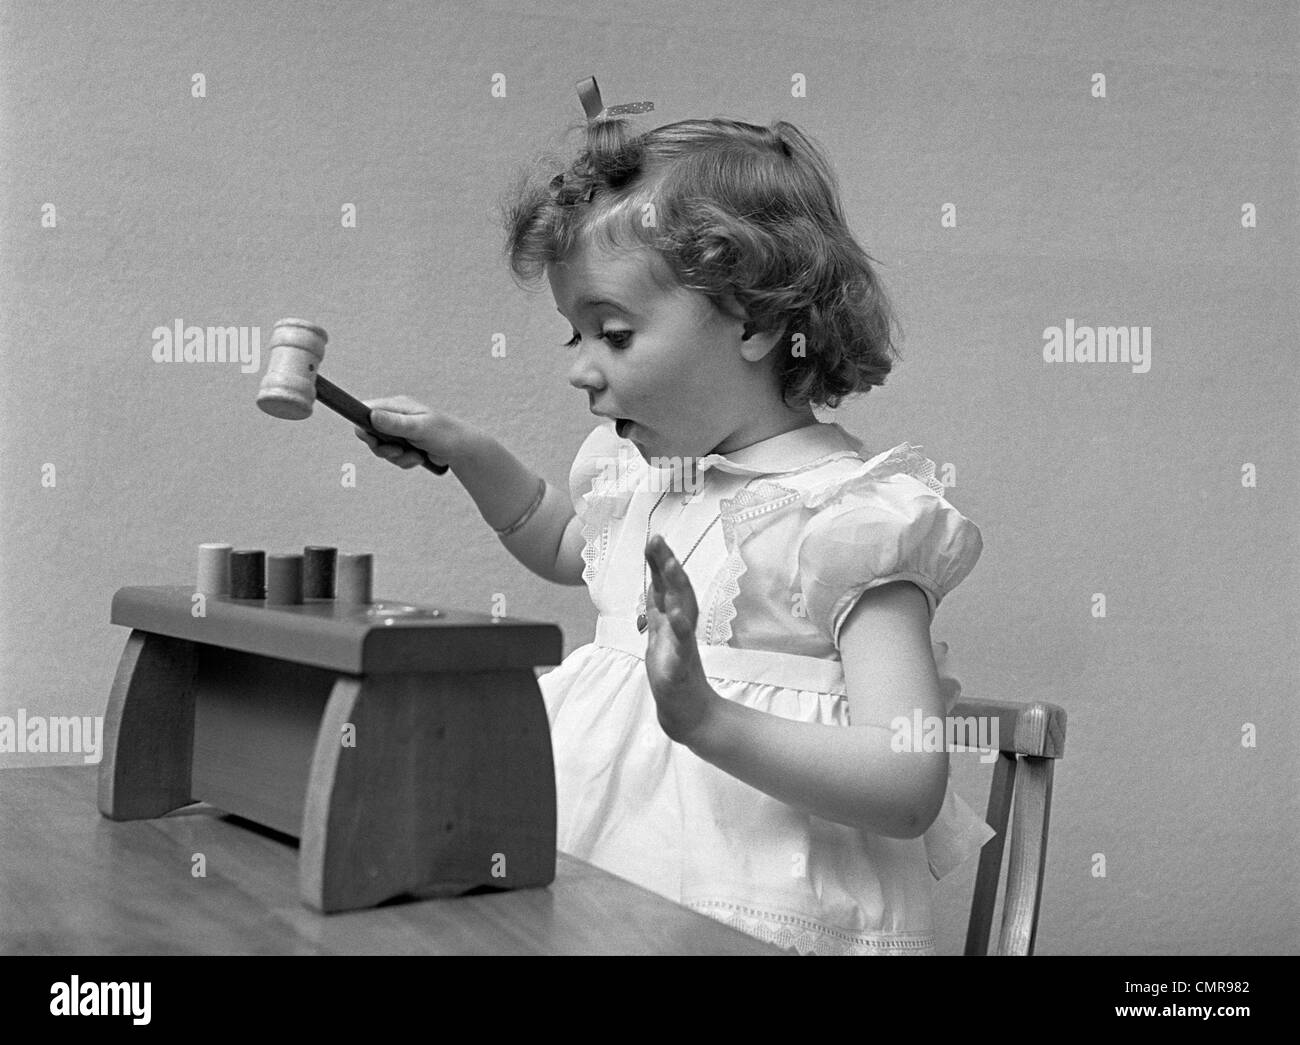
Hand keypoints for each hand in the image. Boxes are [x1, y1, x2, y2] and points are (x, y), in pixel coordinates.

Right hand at [354, 396, 471, 469]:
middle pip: (370, 434)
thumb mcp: (419, 428)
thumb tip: (371, 416)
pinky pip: (394, 458)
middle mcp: (395, 417)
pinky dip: (405, 461)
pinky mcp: (405, 445)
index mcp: (397, 406)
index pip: (366, 410)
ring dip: (397, 457)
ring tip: (416, 455)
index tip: (372, 439)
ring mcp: (399, 432)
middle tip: (398, 451)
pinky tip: (420, 458)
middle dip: (383, 448)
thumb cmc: (445, 433)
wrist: (463, 450)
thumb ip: (395, 423)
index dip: (363, 425)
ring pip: (382, 449)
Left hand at [644, 533, 717, 745]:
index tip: (652, 537)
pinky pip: (683, 645)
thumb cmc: (674, 670)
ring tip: (671, 564)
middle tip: (659, 540)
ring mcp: (684, 647)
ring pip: (684, 611)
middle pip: (679, 590)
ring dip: (678, 587)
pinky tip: (675, 614)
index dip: (660, 562)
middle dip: (669, 564)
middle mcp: (682, 628)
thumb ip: (658, 607)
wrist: (687, 712)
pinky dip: (680, 629)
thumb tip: (654, 579)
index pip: (667, 585)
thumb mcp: (661, 633)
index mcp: (674, 620)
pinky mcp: (682, 667)